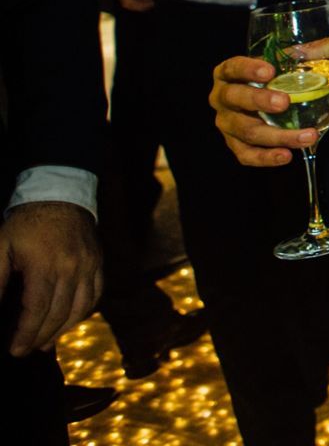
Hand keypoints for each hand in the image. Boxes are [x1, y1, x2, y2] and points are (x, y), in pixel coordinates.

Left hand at [0, 202, 103, 356]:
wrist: (61, 197)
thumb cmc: (26, 225)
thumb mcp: (1, 247)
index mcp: (45, 265)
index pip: (37, 310)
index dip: (26, 334)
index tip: (14, 350)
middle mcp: (72, 269)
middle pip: (59, 313)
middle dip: (41, 337)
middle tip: (25, 351)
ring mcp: (89, 266)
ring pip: (80, 309)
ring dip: (62, 330)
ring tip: (45, 343)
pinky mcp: (99, 264)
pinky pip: (95, 296)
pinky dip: (82, 314)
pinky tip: (68, 322)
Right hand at [208, 47, 328, 165]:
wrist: (264, 101)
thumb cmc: (278, 76)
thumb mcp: (295, 61)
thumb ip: (322, 51)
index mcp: (230, 73)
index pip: (232, 68)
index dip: (247, 69)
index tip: (269, 71)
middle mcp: (222, 98)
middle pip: (234, 99)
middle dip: (259, 101)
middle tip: (284, 103)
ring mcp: (226, 123)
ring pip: (246, 131)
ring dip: (277, 135)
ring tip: (307, 136)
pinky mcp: (235, 145)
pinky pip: (246, 155)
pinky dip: (266, 158)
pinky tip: (287, 156)